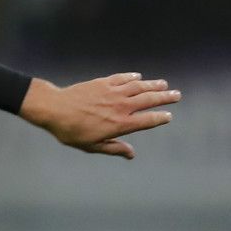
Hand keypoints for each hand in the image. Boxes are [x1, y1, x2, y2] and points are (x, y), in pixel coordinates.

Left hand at [20, 72, 180, 159]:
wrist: (54, 108)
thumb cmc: (71, 131)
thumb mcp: (92, 146)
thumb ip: (114, 149)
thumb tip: (131, 154)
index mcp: (121, 124)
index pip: (148, 121)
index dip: (160, 118)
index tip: (168, 116)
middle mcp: (121, 106)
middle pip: (149, 100)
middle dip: (165, 97)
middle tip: (177, 95)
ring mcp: (113, 92)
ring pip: (139, 86)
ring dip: (153, 85)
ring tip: (164, 84)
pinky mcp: (103, 82)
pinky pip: (122, 78)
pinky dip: (132, 77)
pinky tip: (138, 76)